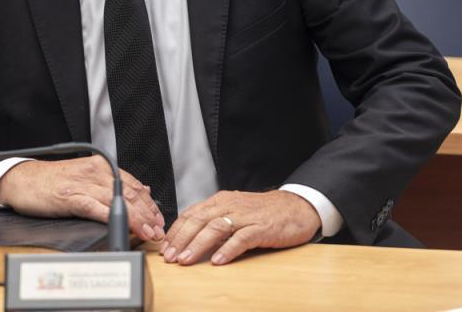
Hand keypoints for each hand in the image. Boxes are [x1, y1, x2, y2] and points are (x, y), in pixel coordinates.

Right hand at [0, 157, 165, 240]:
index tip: (159, 220)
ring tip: (148, 233)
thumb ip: (112, 183)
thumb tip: (142, 190)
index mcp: (100, 166)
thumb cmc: (52, 182)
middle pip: (130, 193)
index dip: (150, 204)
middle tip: (158, 231)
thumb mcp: (86, 177)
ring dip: (136, 219)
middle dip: (148, 214)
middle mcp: (95, 172)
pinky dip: (113, 217)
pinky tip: (123, 226)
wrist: (22, 180)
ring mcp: (83, 184)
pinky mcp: (71, 197)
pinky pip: (97, 208)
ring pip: (118, 201)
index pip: (134, 185)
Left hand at [161, 190, 320, 265]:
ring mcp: (245, 216)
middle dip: (180, 239)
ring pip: (215, 228)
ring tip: (185, 259)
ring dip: (197, 245)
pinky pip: (241, 238)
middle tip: (169, 256)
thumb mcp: (234, 211)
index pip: (191, 214)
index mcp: (220, 201)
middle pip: (198, 220)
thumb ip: (215, 220)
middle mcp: (229, 205)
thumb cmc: (264, 212)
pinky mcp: (261, 228)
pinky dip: (227, 250)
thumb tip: (190, 238)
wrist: (296, 207)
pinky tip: (217, 261)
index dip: (175, 231)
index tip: (164, 247)